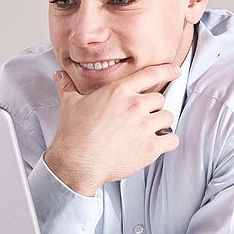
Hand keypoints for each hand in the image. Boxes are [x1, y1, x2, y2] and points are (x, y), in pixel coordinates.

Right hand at [44, 64, 180, 195]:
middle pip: (160, 99)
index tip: (174, 71)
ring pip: (167, 117)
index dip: (166, 70)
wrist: (77, 162)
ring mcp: (144, 127)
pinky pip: (171, 139)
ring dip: (161, 123)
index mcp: (119, 91)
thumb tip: (59, 76)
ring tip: (149, 130)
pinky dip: (167, 141)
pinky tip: (159, 143)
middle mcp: (135, 106)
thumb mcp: (69, 104)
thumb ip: (68, 87)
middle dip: (153, 107)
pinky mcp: (150, 147)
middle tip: (143, 116)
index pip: (151, 74)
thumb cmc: (73, 134)